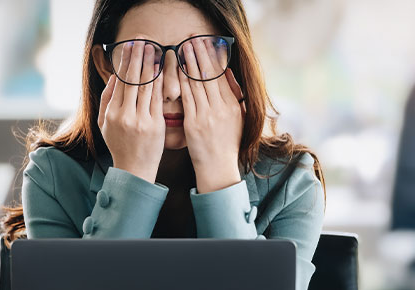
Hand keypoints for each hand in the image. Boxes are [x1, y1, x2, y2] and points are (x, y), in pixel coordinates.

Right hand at [97, 40, 164, 182]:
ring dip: (150, 65)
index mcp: (111, 113)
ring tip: (154, 49)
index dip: (126, 62)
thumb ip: (107, 99)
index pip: (120, 81)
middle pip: (132, 80)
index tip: (131, 46)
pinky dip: (160, 83)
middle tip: (143, 40)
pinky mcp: (156, 125)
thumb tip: (114, 77)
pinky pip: (158, 99)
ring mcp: (141, 120)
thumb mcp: (104, 124)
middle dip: (138, 57)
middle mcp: (124, 115)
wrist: (134, 169)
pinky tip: (162, 70)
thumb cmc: (119, 145)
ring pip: (146, 86)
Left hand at [179, 38, 245, 192]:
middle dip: (200, 53)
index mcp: (233, 105)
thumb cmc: (226, 145)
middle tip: (193, 37)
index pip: (221, 75)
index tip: (206, 42)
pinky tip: (176, 70)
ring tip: (184, 47)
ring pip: (198, 83)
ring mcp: (208, 115)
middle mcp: (222, 108)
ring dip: (190, 63)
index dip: (213, 57)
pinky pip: (187, 98)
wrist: (219, 169)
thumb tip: (228, 74)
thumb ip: (234, 95)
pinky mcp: (194, 123)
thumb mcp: (238, 118)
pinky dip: (182, 82)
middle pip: (210, 74)